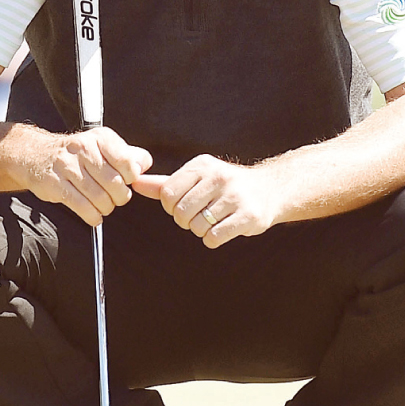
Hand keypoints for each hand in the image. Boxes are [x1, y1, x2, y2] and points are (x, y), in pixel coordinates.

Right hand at [23, 126, 152, 225]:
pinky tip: (93, 215)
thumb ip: (126, 154)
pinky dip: (92, 216)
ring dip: (106, 207)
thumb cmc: (75, 153)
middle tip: (116, 198)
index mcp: (100, 138)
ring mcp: (68, 167)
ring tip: (104, 205)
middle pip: (115, 183)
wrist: (36, 154)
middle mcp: (84, 149)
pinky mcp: (56, 185)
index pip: (127, 162)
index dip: (131, 178)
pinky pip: (82, 207)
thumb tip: (144, 163)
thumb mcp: (102, 145)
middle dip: (119, 197)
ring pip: (99, 198)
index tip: (126, 181)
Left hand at [133, 154, 275, 248]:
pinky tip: (224, 229)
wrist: (270, 189)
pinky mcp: (247, 216)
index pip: (167, 193)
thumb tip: (134, 183)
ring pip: (197, 227)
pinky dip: (213, 240)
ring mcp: (234, 196)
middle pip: (180, 212)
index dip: (171, 207)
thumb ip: (164, 183)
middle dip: (185, 221)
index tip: (184, 206)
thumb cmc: (225, 186)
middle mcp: (218, 177)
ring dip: (201, 230)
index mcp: (202, 166)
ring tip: (215, 220)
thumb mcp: (196, 178)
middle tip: (200, 216)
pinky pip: (214, 238)